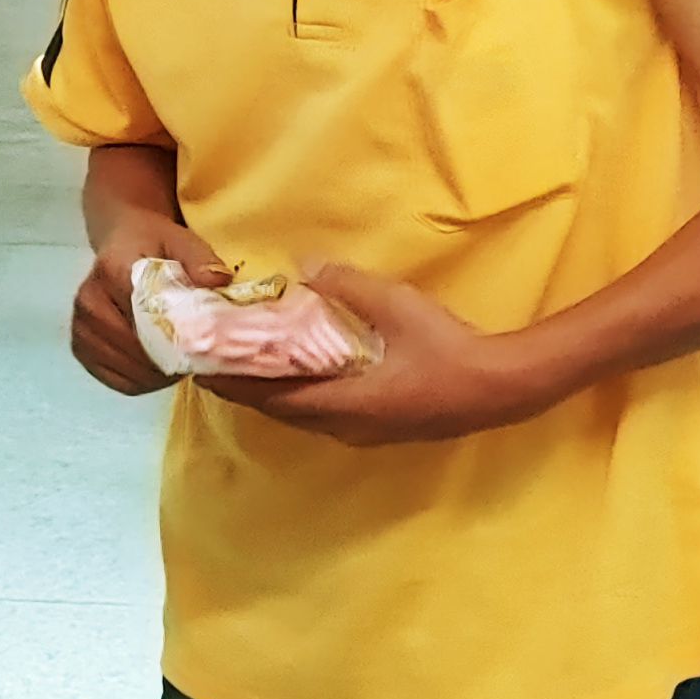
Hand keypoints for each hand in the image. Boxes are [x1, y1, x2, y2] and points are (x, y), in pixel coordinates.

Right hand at [72, 212, 220, 397]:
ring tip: (180, 361)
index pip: (148, 318)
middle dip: (172, 360)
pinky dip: (142, 381)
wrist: (120, 240)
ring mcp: (81, 327)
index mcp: (112, 272)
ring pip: (128, 370)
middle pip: (138, 350)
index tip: (203, 343)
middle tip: (198, 357)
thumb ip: (200, 259)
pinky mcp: (80, 348)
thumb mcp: (181, 240)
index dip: (180, 338)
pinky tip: (159, 368)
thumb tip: (218, 281)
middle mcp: (89, 301)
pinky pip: (116, 380)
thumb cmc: (152, 243)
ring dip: (159, 374)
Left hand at [201, 267, 548, 446]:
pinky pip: (325, 415)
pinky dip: (301, 397)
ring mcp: (364, 433)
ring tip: (248, 369)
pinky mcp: (380, 429)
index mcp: (341, 403)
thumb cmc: (446, 348)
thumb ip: (347, 286)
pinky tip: (300, 377)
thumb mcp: (395, 305)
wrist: (500, 388)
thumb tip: (304, 265)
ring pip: (303, 417)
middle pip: (280, 412)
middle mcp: (344, 427)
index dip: (233, 384)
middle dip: (246, 389)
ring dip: (273, 395)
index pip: (270, 397)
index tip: (199, 369)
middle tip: (215, 363)